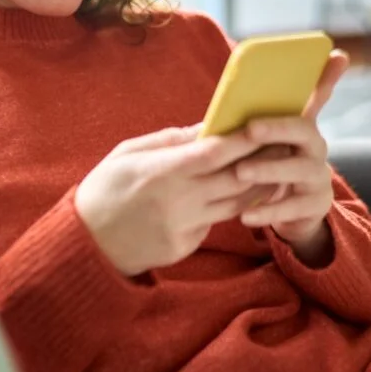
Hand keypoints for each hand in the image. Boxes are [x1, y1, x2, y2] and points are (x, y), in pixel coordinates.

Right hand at [74, 126, 278, 276]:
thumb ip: (169, 140)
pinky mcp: (186, 246)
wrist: (87, 242)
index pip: (214, 153)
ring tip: (275, 169)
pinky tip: (239, 196)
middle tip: (283, 144)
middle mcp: (178, 201)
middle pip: (234, 179)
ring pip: (235, 205)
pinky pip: (214, 223)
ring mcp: (184, 227)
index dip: (242, 139)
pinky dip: (228, 208)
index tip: (263, 125)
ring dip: (257, 187)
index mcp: (162, 172)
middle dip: (262, 160)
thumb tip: (205, 128)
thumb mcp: (127, 153)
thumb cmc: (104, 188)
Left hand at [233, 50, 350, 260]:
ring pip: (297, 169)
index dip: (327, 77)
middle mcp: (316, 147)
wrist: (291, 211)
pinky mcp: (315, 205)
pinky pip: (291, 207)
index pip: (317, 95)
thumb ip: (255, 115)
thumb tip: (236, 90)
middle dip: (277, 127)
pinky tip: (246, 215)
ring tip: (239, 172)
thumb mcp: (265, 140)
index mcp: (302, 126)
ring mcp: (318, 176)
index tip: (337, 55)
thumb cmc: (270, 164)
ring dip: (267, 169)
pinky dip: (267, 210)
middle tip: (250, 129)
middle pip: (304, 130)